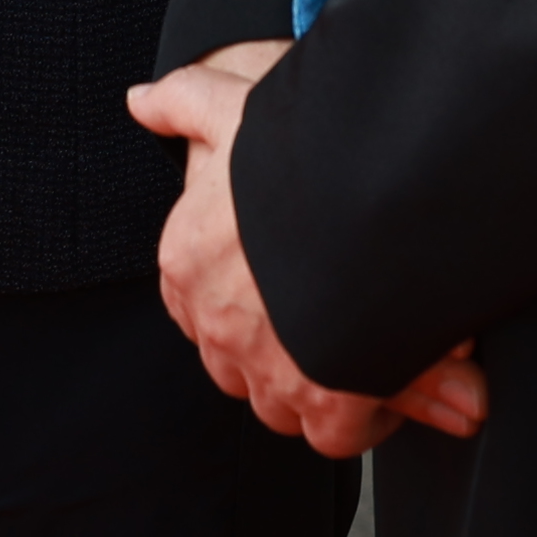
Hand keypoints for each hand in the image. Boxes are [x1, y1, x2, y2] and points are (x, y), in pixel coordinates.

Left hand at [126, 42, 483, 454]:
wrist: (368, 183)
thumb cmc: (301, 146)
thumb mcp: (231, 105)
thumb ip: (184, 102)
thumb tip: (139, 104)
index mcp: (187, 262)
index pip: (200, 307)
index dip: (247, 303)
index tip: (288, 288)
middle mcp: (216, 324)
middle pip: (239, 364)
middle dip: (280, 355)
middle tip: (332, 326)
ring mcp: (268, 367)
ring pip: (282, 404)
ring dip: (319, 389)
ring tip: (367, 354)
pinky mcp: (326, 400)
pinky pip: (336, 433)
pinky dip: (365, 418)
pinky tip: (397, 380)